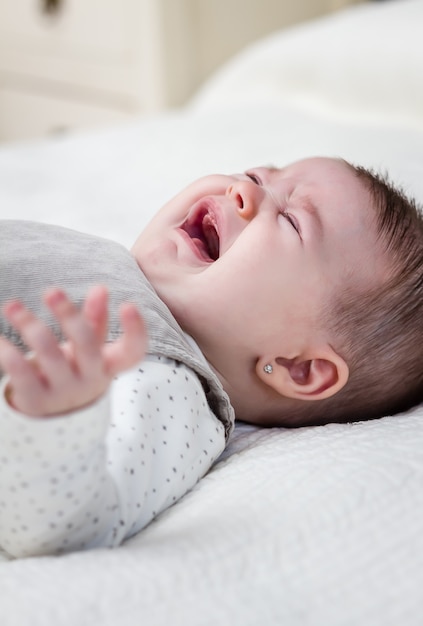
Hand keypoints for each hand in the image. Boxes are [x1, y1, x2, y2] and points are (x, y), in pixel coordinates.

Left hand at [0, 286, 146, 415]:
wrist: (55, 415)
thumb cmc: (76, 369)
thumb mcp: (90, 347)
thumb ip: (95, 319)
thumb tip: (100, 288)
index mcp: (109, 364)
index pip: (134, 351)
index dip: (136, 330)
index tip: (128, 304)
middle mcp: (91, 379)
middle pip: (87, 344)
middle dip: (69, 315)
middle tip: (51, 290)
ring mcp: (64, 392)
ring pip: (50, 354)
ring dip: (30, 326)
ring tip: (12, 306)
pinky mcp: (37, 400)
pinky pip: (22, 374)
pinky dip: (8, 353)